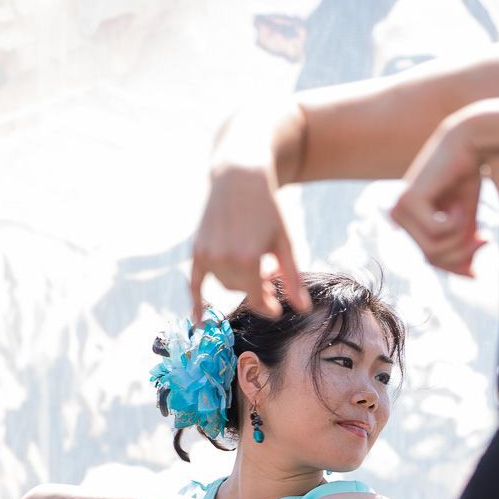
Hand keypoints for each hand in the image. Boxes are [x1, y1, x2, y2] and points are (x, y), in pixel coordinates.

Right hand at [190, 164, 312, 322]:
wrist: (238, 176)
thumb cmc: (267, 209)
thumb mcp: (284, 243)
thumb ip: (292, 278)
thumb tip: (303, 309)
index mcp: (248, 259)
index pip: (258, 299)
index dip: (269, 306)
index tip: (276, 308)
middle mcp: (224, 260)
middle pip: (242, 290)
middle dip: (258, 287)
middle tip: (270, 272)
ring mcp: (208, 255)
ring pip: (225, 284)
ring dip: (240, 282)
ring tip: (255, 264)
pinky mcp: (198, 249)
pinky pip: (195, 283)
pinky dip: (196, 302)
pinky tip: (199, 321)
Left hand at [389, 118, 490, 275]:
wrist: (470, 142)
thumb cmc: (467, 178)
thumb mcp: (466, 223)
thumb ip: (463, 250)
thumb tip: (471, 277)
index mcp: (408, 221)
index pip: (431, 259)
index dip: (457, 264)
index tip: (482, 251)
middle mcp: (398, 216)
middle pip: (432, 258)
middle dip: (461, 254)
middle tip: (486, 240)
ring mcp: (399, 209)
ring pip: (434, 248)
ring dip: (460, 237)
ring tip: (467, 215)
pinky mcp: (407, 202)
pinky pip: (436, 233)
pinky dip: (455, 223)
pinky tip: (458, 204)